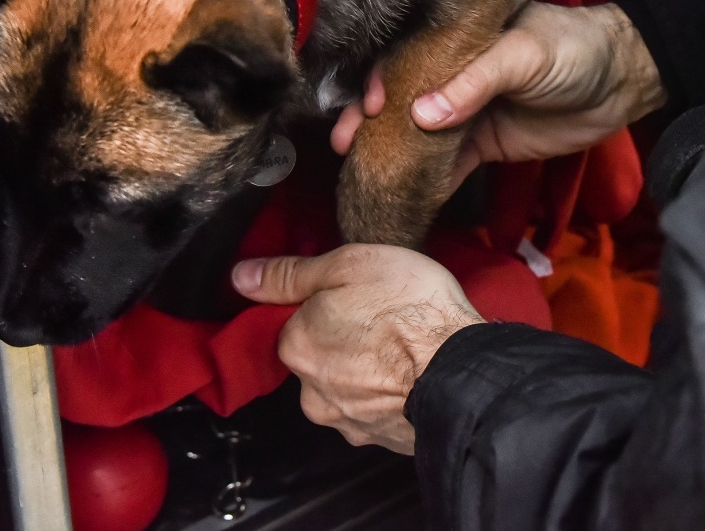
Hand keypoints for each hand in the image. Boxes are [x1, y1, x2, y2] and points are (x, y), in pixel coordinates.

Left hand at [231, 245, 481, 453]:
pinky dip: (385, 397)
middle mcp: (311, 390)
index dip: (323, 305)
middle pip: (317, 358)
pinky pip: (372, 413)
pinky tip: (410, 377)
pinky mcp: (378, 440)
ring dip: (363, 373)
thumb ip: (291, 274)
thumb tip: (241, 277)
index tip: (353, 297)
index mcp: (296, 344)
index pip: (293, 322)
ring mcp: (345, 421)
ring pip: (343, 389)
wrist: (463, 373)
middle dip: (341, 342)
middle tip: (380, 320)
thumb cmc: (410, 310)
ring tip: (401, 350)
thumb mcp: (350, 264)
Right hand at [330, 2, 665, 178]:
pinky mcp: (484, 143)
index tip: (364, 104)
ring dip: (389, 150)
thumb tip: (420, 115)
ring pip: (417, 132)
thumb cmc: (572, 48)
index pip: (405, 54)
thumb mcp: (523, 54)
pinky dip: (426, 178)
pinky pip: (448, 163)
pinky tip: (401, 192)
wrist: (622, 83)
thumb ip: (473, 83)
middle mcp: (454, 73)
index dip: (378, 77)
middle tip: (343, 143)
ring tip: (359, 169)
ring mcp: (467, 110)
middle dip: (368, 119)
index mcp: (456, 37)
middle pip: (400, 96)